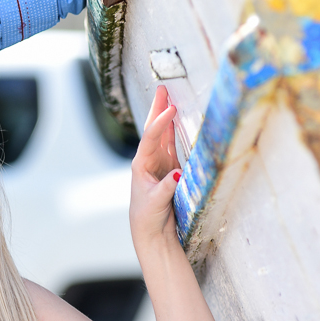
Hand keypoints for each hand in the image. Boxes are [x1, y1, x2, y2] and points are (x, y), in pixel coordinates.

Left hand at [129, 86, 180, 244]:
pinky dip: (174, 130)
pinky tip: (177, 119)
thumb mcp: (156, 203)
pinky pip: (172, 145)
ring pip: (163, 134)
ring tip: (169, 97)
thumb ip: (167, 188)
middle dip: (158, 109)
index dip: (161, 122)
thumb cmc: (148, 217)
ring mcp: (159, 164)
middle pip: (153, 129)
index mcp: (141, 165)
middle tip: (163, 88)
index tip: (171, 108)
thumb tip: (178, 174)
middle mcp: (149, 161)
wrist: (151, 232)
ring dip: (166, 116)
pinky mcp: (170, 170)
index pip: (151, 138)